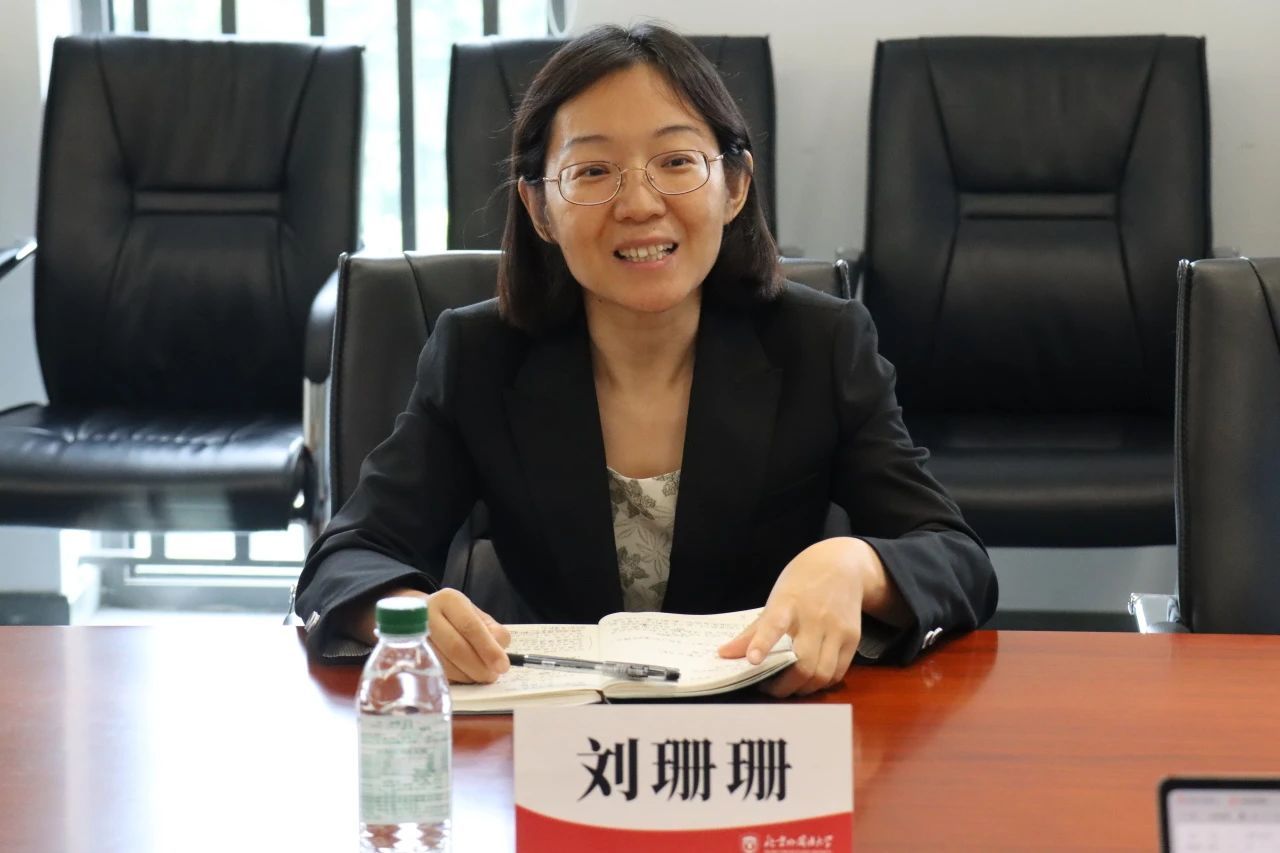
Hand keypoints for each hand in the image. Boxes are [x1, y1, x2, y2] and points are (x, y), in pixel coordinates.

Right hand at [353, 587, 510, 683]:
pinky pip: (435, 672)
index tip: (502, 666)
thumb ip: (493, 632)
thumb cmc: (456, 617)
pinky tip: (462, 676)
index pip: (470, 627)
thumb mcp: (476, 616)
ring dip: (467, 676)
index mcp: (449, 600)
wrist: (419, 616)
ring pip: (445, 664)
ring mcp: (413, 636)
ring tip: (478, 676)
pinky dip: (454, 679)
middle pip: (456, 648)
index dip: (488, 649)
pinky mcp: (408, 655)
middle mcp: (427, 614)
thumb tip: (499, 658)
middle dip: (478, 667)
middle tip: (491, 676)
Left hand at [717, 538, 886, 696]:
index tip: (753, 660)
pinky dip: (820, 683)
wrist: (842, 565)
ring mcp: (837, 629)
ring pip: (822, 674)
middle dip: (783, 686)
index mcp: (789, 603)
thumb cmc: (802, 583)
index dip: (762, 644)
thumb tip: (724, 655)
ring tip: (788, 686)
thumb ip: (752, 631)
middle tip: (768, 688)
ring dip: (802, 689)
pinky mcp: (853, 638)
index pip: (774, 624)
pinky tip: (809, 679)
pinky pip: (837, 672)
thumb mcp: (775, 598)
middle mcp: (815, 617)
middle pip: (803, 663)